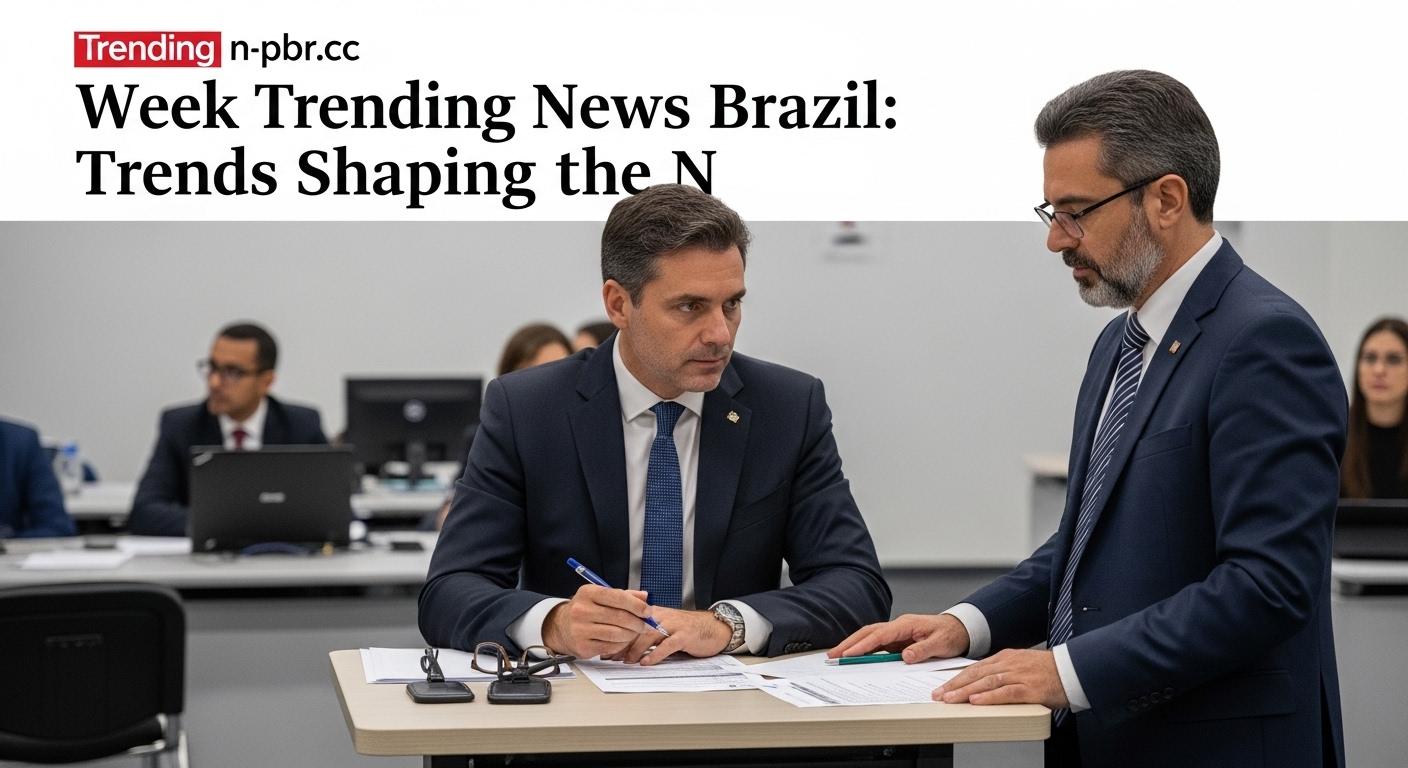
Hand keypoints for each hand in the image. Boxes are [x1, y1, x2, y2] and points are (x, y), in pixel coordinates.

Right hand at [542, 584, 655, 658]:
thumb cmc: (586, 609)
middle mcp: (581, 610)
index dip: (637, 605)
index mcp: (588, 593)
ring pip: (617, 634)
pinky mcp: (583, 647)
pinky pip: (611, 647)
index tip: (648, 611)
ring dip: (631, 634)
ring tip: (634, 632)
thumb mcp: (601, 596)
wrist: (561, 626)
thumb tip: (645, 597)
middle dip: (638, 622)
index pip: (618, 597)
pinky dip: (621, 644)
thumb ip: (624, 595)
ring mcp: (580, 630)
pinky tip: (622, 640)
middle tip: (646, 625)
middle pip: (620, 617)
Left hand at [615, 606, 730, 665]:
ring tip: (626, 661)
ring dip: (635, 649)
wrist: (712, 628)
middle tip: (611, 656)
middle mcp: (661, 616)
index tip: (605, 648)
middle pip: (636, 627)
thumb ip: (644, 633)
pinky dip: (655, 654)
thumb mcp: (662, 627)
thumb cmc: (684, 630)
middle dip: (621, 643)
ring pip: (648, 635)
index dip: (615, 635)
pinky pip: (667, 645)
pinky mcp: (684, 636)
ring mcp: (673, 625)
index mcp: (653, 613)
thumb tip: (622, 646)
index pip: (629, 621)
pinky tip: (646, 662)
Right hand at [828, 613, 968, 663]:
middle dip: (849, 644)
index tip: (848, 654)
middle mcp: (897, 626)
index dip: (862, 645)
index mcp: (906, 625)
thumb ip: (922, 650)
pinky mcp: (897, 639)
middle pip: (867, 633)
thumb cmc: (950, 634)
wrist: (958, 629)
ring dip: (853, 645)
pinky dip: (863, 649)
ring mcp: (896, 633)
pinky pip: (876, 644)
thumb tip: (904, 656)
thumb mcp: (940, 644)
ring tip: (837, 656)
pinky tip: (854, 656)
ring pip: (869, 637)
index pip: (879, 636)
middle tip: (832, 655)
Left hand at [936, 648, 1068, 707]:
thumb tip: (984, 684)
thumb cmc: (1049, 670)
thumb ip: (1004, 672)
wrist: (1074, 669)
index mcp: (1006, 657)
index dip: (957, 678)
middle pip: (976, 674)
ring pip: (987, 683)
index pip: (975, 668)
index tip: (943, 687)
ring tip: (951, 699)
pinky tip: (976, 701)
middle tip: (939, 695)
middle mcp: (1010, 664)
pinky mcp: (1030, 688)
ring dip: (966, 692)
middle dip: (955, 685)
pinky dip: (989, 697)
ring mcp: (1019, 675)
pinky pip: (1006, 692)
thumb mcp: (1022, 665)